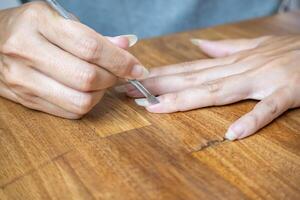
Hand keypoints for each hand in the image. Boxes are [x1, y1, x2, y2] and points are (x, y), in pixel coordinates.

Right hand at [0, 2, 147, 118]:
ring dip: (102, 94)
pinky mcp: (25, 100)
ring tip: (103, 82)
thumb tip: (127, 46)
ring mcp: (22, 79)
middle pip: (87, 77)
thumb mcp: (58, 19)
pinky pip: (69, 112)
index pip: (90, 47)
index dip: (121, 61)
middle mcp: (26, 51)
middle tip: (120, 73)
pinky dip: (87, 104)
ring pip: (80, 100)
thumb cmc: (29, 27)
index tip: (137, 68)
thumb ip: (94, 36)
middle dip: (113, 78)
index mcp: (38, 22)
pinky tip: (88, 91)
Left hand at [118, 35, 299, 139]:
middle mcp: (240, 69)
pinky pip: (268, 108)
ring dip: (188, 100)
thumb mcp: (254, 46)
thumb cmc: (287, 51)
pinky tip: (233, 135)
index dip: (162, 75)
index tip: (136, 81)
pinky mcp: (286, 92)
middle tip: (131, 94)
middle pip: (194, 79)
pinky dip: (252, 120)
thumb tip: (199, 47)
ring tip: (159, 109)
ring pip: (219, 91)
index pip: (189, 69)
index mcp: (231, 62)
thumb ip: (225, 48)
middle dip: (161, 87)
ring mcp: (262, 80)